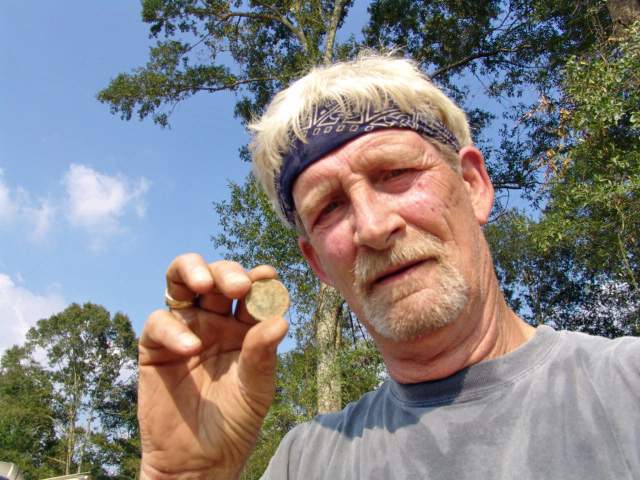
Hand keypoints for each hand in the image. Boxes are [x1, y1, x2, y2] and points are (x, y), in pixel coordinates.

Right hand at [138, 254, 288, 478]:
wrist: (200, 460)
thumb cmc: (234, 422)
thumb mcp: (257, 388)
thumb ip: (263, 354)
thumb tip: (280, 321)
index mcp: (244, 325)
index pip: (251, 291)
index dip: (258, 278)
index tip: (268, 276)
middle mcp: (214, 319)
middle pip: (216, 276)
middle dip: (227, 273)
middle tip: (239, 287)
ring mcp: (184, 328)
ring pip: (180, 280)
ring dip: (192, 272)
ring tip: (205, 284)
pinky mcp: (155, 346)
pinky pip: (159, 322)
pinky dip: (173, 328)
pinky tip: (190, 347)